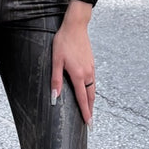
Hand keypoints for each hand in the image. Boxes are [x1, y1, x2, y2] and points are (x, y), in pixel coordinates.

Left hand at [51, 1, 94, 125]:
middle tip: (90, 122)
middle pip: (91, 96)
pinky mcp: (91, 63)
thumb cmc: (63, 41)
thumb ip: (56, 79)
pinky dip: (91, 90)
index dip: (85, 112)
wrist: (76, 26)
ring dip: (91, 100)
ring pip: (92, 88)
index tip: (88, 123)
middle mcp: (87, 73)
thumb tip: (55, 96)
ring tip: (89, 109)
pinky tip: (88, 91)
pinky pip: (93, 80)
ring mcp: (91, 67)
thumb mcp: (56, 60)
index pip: (82, 98)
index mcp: (78, 74)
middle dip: (90, 109)